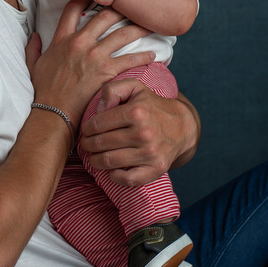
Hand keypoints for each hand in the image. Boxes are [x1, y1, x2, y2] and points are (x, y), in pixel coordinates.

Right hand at [28, 0, 153, 121]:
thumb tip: (34, 35)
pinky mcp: (106, 71)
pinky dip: (143, 56)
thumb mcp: (34, 65)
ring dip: (137, 28)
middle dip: (119, 8)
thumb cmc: (43, 90)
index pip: (73, 9)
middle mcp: (80, 42)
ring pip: (122, 34)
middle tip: (131, 6)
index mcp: (62, 39)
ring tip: (148, 25)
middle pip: (104, 16)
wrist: (53, 112)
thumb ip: (33, 48)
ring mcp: (94, 56)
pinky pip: (130, 59)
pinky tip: (153, 55)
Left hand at [79, 83, 199, 186]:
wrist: (181, 127)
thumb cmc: (152, 106)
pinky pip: (127, 179)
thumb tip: (99, 110)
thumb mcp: (135, 87)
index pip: (98, 124)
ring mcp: (150, 153)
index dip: (86, 129)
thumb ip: (113, 90)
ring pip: (109, 162)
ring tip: (94, 156)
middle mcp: (144, 133)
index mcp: (136, 112)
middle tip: (86, 144)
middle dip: (88, 145)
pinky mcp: (156, 169)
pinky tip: (111, 169)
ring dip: (95, 161)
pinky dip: (114, 176)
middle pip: (101, 144)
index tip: (86, 131)